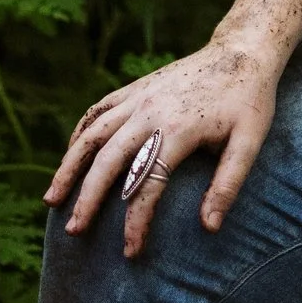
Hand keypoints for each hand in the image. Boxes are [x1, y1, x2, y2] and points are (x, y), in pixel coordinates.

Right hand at [45, 35, 282, 256]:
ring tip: (51, 199)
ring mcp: (138, 98)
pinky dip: (79, 135)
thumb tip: (209, 227)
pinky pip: (97, 112)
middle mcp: (150, 112)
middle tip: (73, 231)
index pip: (147, 185)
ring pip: (92, 135)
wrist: (242, 50)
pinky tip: (70, 156)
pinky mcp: (135, 89)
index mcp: (178, 130)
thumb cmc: (249, 101)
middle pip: (108, 162)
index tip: (130, 252)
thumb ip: (228, 184)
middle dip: (87, 199)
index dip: (136, 222)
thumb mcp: (249, 142)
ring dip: (69, 167)